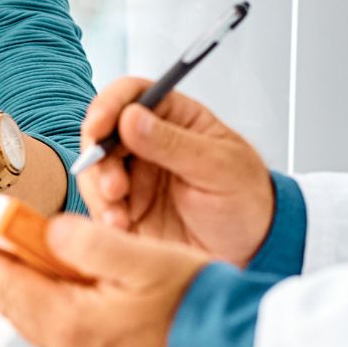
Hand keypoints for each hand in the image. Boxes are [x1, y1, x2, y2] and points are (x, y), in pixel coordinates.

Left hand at [0, 216, 209, 346]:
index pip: (9, 283)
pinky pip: (60, 327)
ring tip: (9, 256)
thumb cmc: (198, 307)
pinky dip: (47, 300)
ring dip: (20, 285)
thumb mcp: (141, 257)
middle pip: (16, 303)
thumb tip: (51, 229)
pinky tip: (56, 284)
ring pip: (37, 316)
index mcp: (74, 324)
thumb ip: (88, 242)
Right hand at [77, 79, 275, 262]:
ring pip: (95, 171)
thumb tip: (131, 117)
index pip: (133, 94)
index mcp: (176, 118)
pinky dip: (102, 217)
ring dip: (98, 192)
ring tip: (119, 219)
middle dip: (99, 159)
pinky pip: (100, 206)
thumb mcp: (217, 169)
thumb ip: (173, 144)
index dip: (109, 105)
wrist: (252, 252)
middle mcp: (150, 143)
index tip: (98, 127)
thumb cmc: (247, 200)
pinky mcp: (128, 209)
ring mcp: (136, 176)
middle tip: (113, 188)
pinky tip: (121, 231)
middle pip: (103, 133)